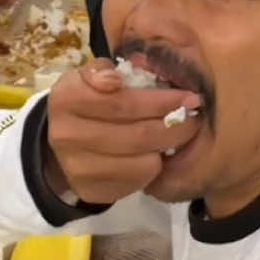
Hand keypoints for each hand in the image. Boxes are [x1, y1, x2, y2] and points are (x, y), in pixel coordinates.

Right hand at [45, 60, 203, 204]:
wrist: (66, 141)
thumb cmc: (88, 101)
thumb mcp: (91, 76)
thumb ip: (105, 70)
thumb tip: (115, 78)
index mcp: (66, 99)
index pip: (120, 102)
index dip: (159, 101)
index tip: (187, 96)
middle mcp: (66, 135)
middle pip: (136, 134)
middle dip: (173, 125)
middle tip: (194, 117)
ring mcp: (77, 167)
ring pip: (141, 161)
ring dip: (168, 147)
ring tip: (183, 134)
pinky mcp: (91, 190)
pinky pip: (137, 181)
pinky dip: (155, 167)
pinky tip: (160, 152)